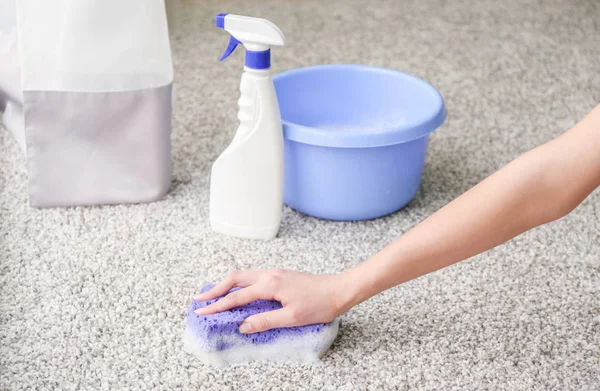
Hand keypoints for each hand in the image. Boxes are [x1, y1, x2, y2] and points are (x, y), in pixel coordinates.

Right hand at [193, 269, 350, 333]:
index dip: (218, 305)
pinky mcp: (280, 276)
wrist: (338, 290)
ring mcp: (275, 273)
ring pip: (244, 275)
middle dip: (216, 289)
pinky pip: (253, 277)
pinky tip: (238, 291)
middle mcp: (269, 275)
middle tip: (200, 298)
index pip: (237, 296)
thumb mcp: (292, 318)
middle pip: (235, 278)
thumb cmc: (319, 304)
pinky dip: (240, 283)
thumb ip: (265, 321)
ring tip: (214, 294)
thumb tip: (243, 326)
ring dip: (226, 284)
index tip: (203, 311)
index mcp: (270, 284)